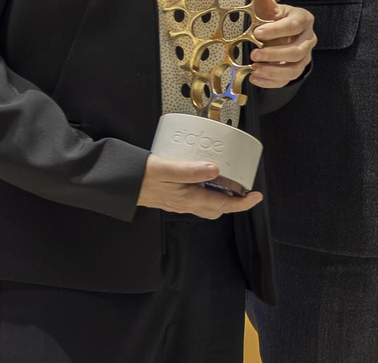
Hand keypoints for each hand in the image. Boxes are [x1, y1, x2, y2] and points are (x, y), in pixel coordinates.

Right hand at [136, 154, 263, 217]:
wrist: (120, 184)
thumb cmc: (142, 176)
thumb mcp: (167, 169)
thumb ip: (191, 170)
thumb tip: (216, 170)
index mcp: (188, 198)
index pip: (222, 205)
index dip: (242, 203)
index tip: (256, 196)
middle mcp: (186, 204)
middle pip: (217, 209)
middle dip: (234, 202)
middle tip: (245, 189)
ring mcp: (178, 202)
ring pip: (207, 205)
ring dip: (221, 198)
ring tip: (230, 183)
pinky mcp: (172, 197)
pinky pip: (196, 199)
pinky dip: (208, 193)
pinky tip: (205, 178)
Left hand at [244, 0, 314, 87]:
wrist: (287, 32)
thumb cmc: (278, 19)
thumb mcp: (271, 7)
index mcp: (303, 19)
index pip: (293, 25)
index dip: (276, 30)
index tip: (257, 32)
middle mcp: (308, 39)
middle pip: (296, 50)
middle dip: (274, 54)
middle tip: (254, 54)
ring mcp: (305, 56)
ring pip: (295, 68)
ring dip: (274, 71)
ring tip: (255, 70)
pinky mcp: (297, 69)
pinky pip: (288, 79)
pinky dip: (272, 81)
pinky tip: (256, 78)